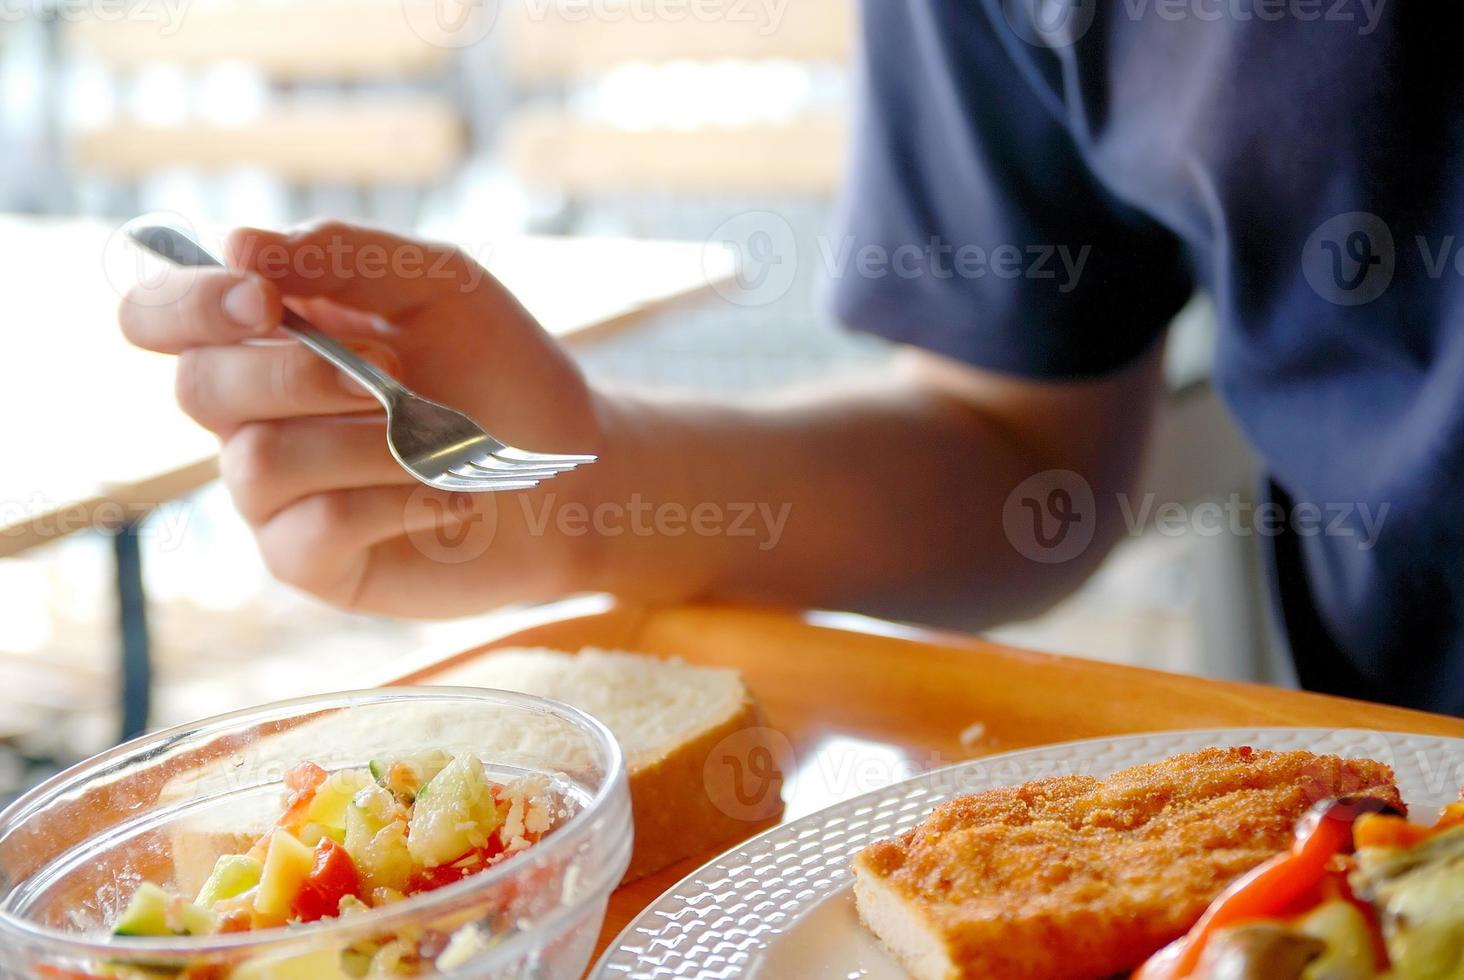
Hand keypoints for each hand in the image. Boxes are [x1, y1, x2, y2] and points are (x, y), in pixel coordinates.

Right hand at [120, 221, 602, 615]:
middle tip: (395, 376)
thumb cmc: (502, 372)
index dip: (186, 305)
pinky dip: (398, 502)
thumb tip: (236, 244)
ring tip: (445, 445)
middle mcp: (252, 416)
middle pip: (201, 388)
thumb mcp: (443, 285)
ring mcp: (275, 496)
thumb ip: (347, 255)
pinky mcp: (311, 560)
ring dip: (368, 444)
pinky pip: (312, 529)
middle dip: (302, 375)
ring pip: (261, 462)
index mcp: (267, 338)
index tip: (264, 299)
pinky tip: (453, 498)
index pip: (160, 316)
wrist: (572, 470)